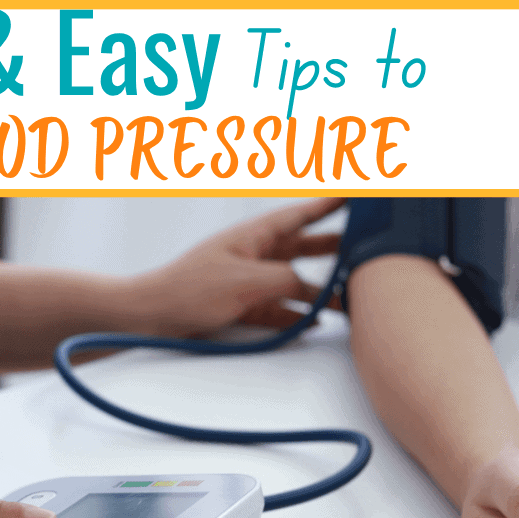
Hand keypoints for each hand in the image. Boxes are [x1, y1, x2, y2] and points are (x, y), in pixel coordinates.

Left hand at [135, 197, 345, 337]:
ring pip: (296, 282)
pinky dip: (298, 314)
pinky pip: (280, 308)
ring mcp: (249, 281)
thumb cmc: (187, 290)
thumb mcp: (247, 282)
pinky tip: (316, 321)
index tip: (357, 195)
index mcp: (254, 235)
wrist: (151, 318)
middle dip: (336, 247)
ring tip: (351, 293)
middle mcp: (255, 254)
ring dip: (321, 290)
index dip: (330, 204)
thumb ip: (287, 281)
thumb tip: (314, 290)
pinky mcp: (242, 306)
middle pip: (305, 247)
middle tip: (367, 243)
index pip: (301, 214)